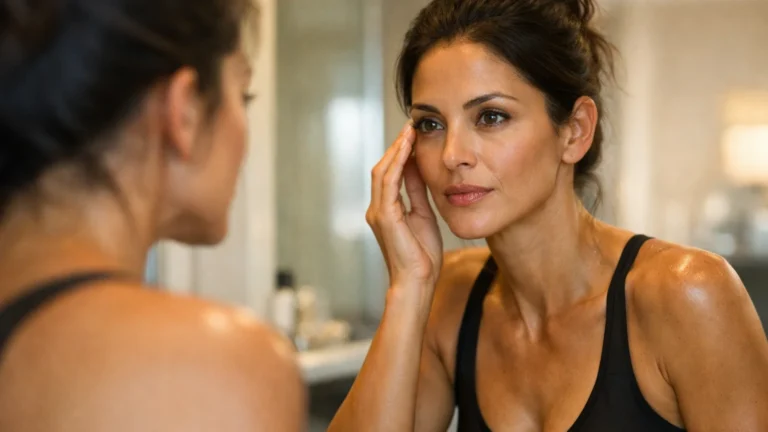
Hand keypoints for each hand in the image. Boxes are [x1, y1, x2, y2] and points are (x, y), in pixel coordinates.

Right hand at [366, 123, 442, 293]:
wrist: (417, 282)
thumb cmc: (422, 257)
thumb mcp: (423, 216)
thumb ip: (417, 193)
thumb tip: (418, 169)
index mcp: (387, 210)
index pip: (390, 174)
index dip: (400, 153)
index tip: (413, 135)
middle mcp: (377, 209)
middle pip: (383, 168)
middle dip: (397, 146)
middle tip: (411, 126)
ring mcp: (378, 213)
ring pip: (383, 172)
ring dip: (397, 150)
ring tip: (410, 131)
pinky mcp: (385, 217)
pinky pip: (389, 183)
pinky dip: (397, 164)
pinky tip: (407, 150)